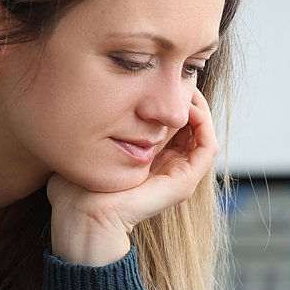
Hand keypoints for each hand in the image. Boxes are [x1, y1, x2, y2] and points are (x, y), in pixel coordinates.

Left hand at [47, 89, 218, 265]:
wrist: (84, 213)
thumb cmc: (81, 181)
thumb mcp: (98, 140)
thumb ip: (112, 121)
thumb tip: (116, 91)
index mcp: (153, 156)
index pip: (176, 119)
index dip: (174, 95)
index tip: (160, 76)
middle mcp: (170, 164)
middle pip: (192, 122)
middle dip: (188, 96)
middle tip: (177, 76)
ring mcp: (180, 175)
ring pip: (204, 131)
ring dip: (199, 106)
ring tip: (185, 88)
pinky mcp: (184, 182)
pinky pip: (208, 146)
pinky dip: (204, 123)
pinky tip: (186, 107)